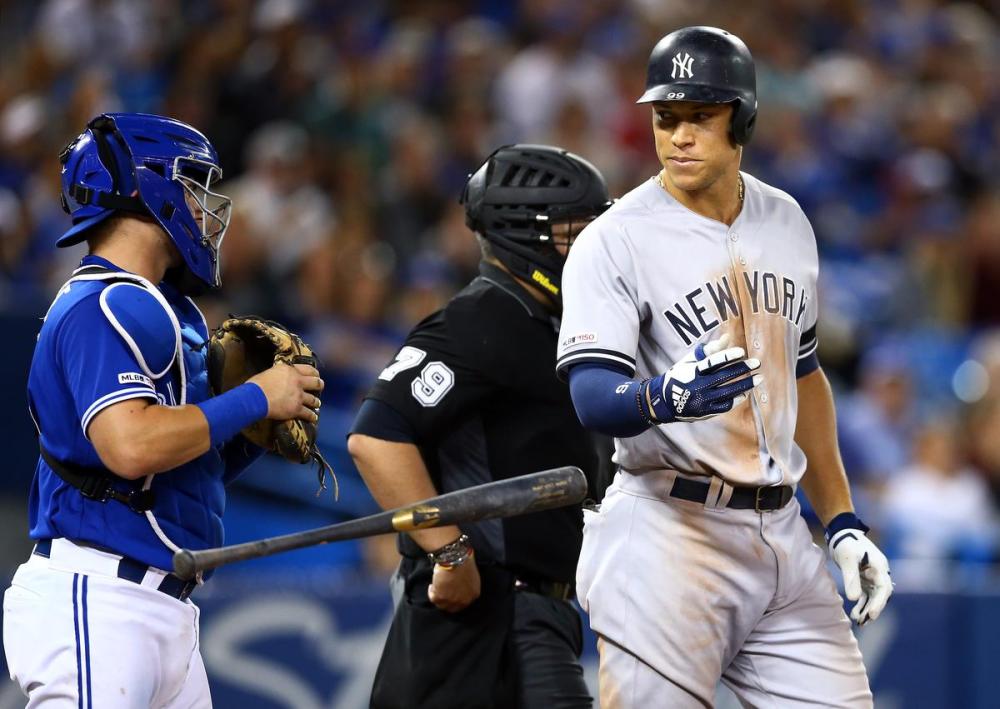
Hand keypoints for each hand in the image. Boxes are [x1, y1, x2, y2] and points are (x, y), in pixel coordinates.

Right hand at [248, 362, 323, 421]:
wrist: (255, 398)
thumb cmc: (256, 385)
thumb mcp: (270, 372)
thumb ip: (280, 375)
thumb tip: (280, 378)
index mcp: (290, 371)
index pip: (308, 369)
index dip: (314, 373)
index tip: (316, 375)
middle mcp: (298, 381)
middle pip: (316, 383)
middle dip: (319, 385)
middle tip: (320, 387)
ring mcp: (299, 396)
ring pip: (314, 399)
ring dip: (316, 402)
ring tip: (317, 404)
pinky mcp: (296, 409)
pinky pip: (308, 414)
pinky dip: (312, 416)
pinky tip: (314, 418)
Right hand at [428, 559, 480, 612]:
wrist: (455, 557)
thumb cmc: (464, 560)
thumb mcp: (472, 575)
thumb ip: (467, 585)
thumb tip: (460, 585)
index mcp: (474, 594)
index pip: (465, 603)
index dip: (456, 599)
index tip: (451, 593)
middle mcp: (464, 601)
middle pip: (453, 607)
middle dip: (447, 601)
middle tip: (442, 592)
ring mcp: (452, 601)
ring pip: (442, 605)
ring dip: (438, 597)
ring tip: (436, 587)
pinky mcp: (441, 597)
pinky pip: (433, 599)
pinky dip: (431, 592)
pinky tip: (432, 585)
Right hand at [646, 334, 761, 422]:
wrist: (664, 402)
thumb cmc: (680, 376)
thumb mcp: (690, 361)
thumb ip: (709, 350)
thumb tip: (728, 337)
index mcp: (692, 371)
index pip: (711, 362)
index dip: (727, 356)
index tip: (742, 351)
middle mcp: (697, 386)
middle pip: (723, 377)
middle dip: (742, 369)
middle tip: (757, 362)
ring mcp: (702, 400)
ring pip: (728, 392)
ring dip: (745, 384)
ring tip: (759, 378)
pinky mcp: (706, 411)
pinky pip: (726, 405)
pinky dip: (737, 398)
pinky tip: (746, 392)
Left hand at [828, 528, 892, 624]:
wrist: (841, 533)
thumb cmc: (846, 543)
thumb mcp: (847, 559)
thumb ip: (851, 578)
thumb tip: (853, 599)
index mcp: (879, 567)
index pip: (883, 589)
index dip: (879, 603)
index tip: (872, 615)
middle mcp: (879, 573)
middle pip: (880, 595)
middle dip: (873, 609)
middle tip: (864, 622)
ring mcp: (873, 577)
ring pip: (873, 597)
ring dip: (867, 609)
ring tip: (858, 621)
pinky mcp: (864, 579)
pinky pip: (866, 595)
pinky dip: (862, 604)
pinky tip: (855, 614)